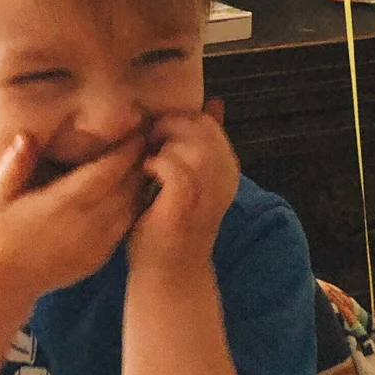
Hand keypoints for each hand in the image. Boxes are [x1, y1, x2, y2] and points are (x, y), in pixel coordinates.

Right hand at [0, 130, 146, 303]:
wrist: (6, 281)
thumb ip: (14, 164)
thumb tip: (28, 135)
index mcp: (63, 204)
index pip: (107, 172)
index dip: (126, 151)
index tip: (137, 131)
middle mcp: (86, 224)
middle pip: (127, 187)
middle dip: (140, 162)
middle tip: (150, 139)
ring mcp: (96, 243)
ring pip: (132, 207)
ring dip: (141, 184)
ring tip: (147, 160)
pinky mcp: (100, 257)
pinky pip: (126, 226)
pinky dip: (135, 206)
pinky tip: (135, 191)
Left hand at [127, 101, 238, 275]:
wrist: (169, 272)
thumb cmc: (173, 223)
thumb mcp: (191, 176)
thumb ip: (201, 142)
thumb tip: (215, 102)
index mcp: (228, 168)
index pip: (208, 122)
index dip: (178, 121)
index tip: (158, 136)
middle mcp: (225, 177)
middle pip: (201, 126)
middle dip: (168, 127)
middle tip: (149, 144)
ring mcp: (208, 191)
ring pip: (190, 142)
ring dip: (161, 145)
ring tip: (148, 159)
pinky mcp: (186, 204)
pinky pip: (174, 166)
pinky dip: (156, 163)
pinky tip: (147, 173)